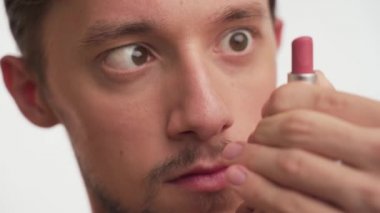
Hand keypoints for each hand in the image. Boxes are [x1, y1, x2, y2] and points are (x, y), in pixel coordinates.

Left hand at [223, 72, 379, 211]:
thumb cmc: (373, 171)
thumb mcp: (369, 135)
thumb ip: (342, 110)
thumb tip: (313, 78)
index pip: (321, 98)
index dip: (281, 99)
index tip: (267, 110)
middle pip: (299, 129)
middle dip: (264, 130)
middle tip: (251, 138)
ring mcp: (365, 198)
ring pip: (291, 165)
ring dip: (253, 157)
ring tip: (236, 157)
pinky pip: (290, 206)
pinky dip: (257, 190)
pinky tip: (241, 182)